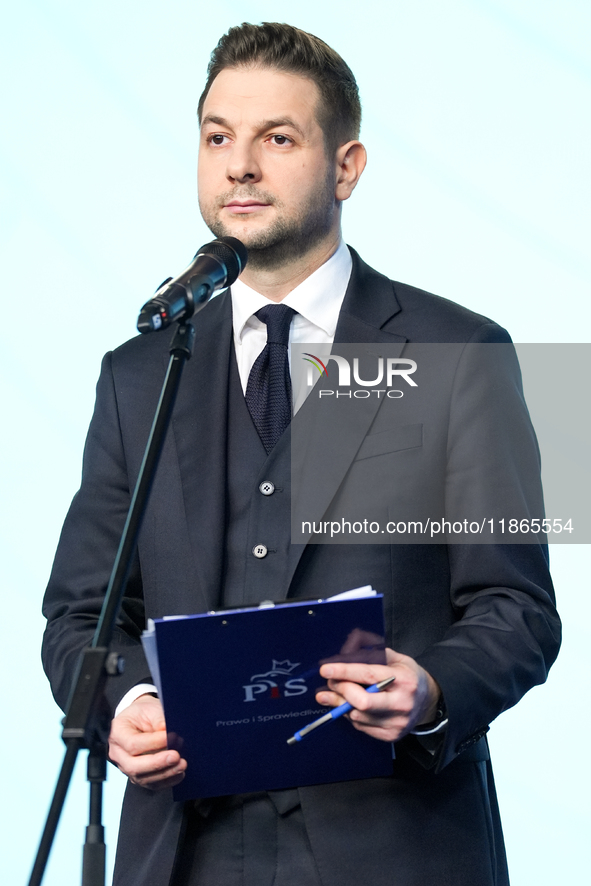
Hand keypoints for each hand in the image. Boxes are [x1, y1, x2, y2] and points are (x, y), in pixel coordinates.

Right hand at [108, 695, 186, 788]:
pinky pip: (150, 784)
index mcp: (117, 734)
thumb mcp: (149, 708)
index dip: (153, 743)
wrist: (140, 720)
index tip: (171, 737)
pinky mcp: (138, 776)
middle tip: (176, 756)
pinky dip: (166, 781)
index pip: (133, 744)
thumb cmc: (143, 713)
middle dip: (157, 763)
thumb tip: (168, 731)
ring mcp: (126, 767)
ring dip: (165, 773)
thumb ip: (158, 720)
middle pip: (134, 766)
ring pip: (143, 778)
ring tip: (182, 765)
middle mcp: (118, 754)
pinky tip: (179, 774)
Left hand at [316, 648, 440, 741]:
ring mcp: (397, 722)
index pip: (369, 675)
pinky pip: (361, 727)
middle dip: (341, 690)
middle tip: (330, 682)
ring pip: (358, 716)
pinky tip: (349, 706)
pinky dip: (351, 715)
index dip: (344, 672)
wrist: (429, 701)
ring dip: (340, 704)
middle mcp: (401, 703)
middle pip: (362, 701)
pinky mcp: (391, 735)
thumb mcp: (396, 658)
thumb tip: (344, 650)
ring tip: (333, 694)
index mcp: (403, 679)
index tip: (326, 670)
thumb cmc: (408, 676)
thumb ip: (371, 651)